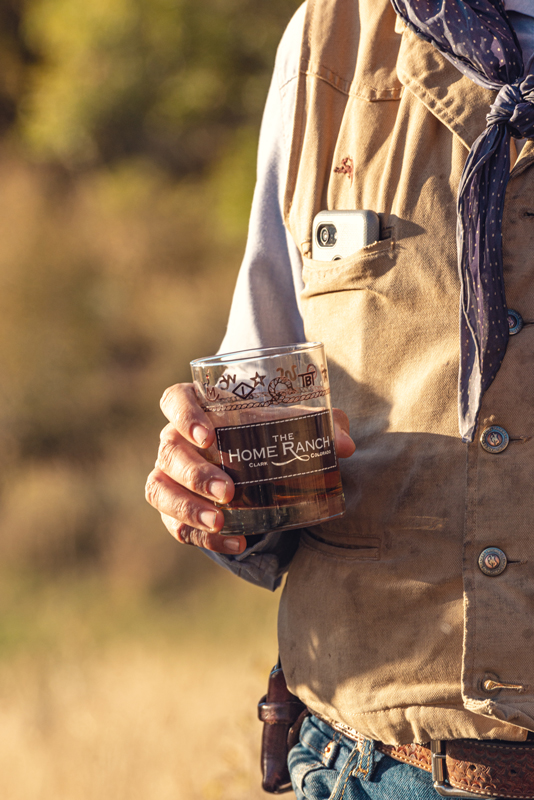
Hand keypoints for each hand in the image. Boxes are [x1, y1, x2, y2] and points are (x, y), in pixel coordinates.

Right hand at [145, 383, 355, 554]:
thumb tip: (345, 446)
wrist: (254, 455)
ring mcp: (170, 473)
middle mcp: (177, 438)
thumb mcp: (297, 421)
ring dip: (187, 507)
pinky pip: (175, 524)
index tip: (209, 436)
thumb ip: (322, 425)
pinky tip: (234, 543)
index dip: (184, 415)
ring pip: (159, 489)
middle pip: (169, 450)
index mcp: (199, 406)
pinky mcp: (175, 506)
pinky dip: (201, 537)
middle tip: (227, 491)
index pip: (175, 400)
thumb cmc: (270, 428)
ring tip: (220, 522)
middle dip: (194, 473)